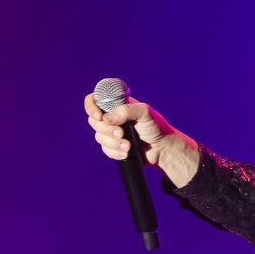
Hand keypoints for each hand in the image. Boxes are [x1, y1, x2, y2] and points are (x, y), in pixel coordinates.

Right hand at [84, 93, 198, 186]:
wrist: (163, 148)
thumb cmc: (156, 126)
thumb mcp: (145, 112)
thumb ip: (127, 110)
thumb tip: (107, 119)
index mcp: (117, 105)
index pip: (94, 100)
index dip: (91, 107)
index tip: (99, 117)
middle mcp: (112, 117)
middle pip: (94, 121)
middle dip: (106, 129)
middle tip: (121, 133)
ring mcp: (112, 132)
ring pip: (99, 137)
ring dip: (113, 143)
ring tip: (129, 146)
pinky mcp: (114, 146)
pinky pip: (106, 150)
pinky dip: (115, 152)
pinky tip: (127, 153)